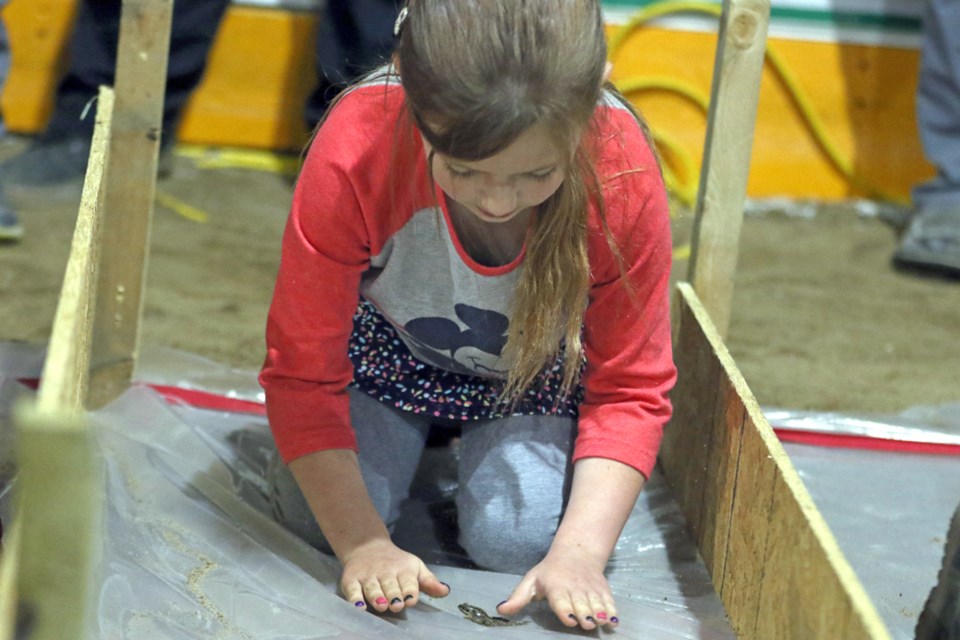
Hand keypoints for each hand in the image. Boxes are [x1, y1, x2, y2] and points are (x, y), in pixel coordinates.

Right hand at [339, 538, 449, 612]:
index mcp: (404, 570)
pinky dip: (354, 597)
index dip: (410, 590)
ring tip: (381, 605)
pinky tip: (358, 605)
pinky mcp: (352, 579)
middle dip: (394, 595)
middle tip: (396, 605)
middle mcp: (385, 572)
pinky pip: (352, 589)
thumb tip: (446, 591)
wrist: (367, 546)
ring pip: (372, 587)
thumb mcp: (415, 568)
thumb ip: (429, 582)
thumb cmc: (396, 562)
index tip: (411, 599)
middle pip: (390, 585)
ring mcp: (368, 576)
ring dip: (376, 596)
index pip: (408, 581)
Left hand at [495, 550, 617, 630]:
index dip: (566, 610)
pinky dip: (612, 611)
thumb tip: (501, 610)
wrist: (577, 552)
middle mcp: (574, 588)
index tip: (570, 619)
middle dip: (584, 614)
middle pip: (581, 604)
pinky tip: (613, 622)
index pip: (561, 599)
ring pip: (596, 603)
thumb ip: (518, 598)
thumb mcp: (531, 581)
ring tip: (601, 622)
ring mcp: (590, 589)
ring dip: (600, 613)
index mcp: (556, 587)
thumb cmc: (550, 571)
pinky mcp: (603, 589)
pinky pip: (609, 601)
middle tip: (586, 623)